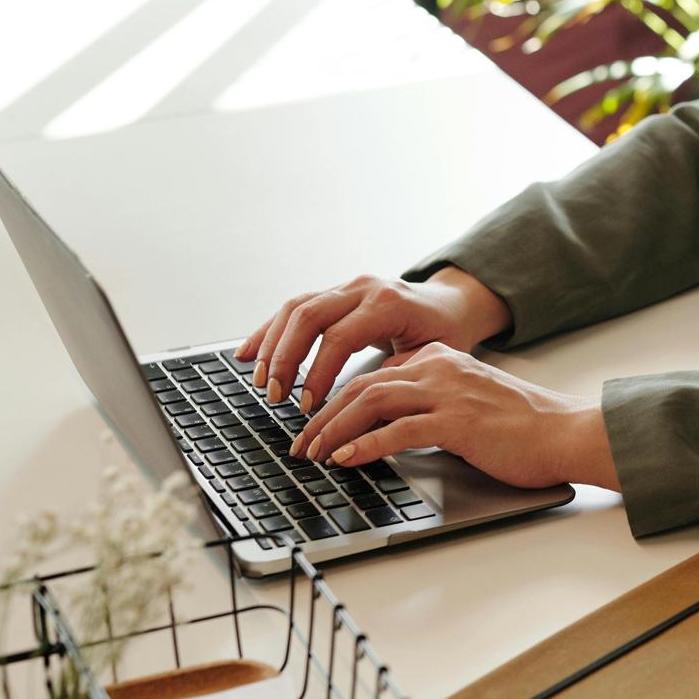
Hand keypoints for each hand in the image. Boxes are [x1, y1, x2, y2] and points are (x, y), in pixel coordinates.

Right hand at [234, 267, 510, 412]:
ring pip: (296, 307)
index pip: (340, 336)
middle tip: (275, 395)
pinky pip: (294, 307)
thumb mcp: (432, 356)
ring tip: (261, 381)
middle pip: (309, 315)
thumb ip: (397, 375)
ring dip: (272, 345)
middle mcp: (363, 288)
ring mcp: (347, 287)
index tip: (307, 405)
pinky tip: (248, 353)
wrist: (450, 304)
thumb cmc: (444, 333)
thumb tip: (362, 411)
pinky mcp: (334, 293)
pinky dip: (268, 330)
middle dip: (286, 357)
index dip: (319, 373)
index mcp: (388, 303)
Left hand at [286, 344, 619, 490]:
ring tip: (313, 454)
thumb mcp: (467, 403)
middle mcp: (439, 367)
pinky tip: (346, 460)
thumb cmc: (522, 427)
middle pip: (363, 385)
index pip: (374, 375)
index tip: (315, 427)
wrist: (564, 432)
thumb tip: (385, 429)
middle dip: (323, 417)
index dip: (336, 401)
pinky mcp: (457, 421)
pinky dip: (365, 445)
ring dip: (334, 430)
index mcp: (440, 358)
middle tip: (301, 445)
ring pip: (371, 402)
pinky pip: (398, 430)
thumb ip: (429, 405)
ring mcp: (448, 392)